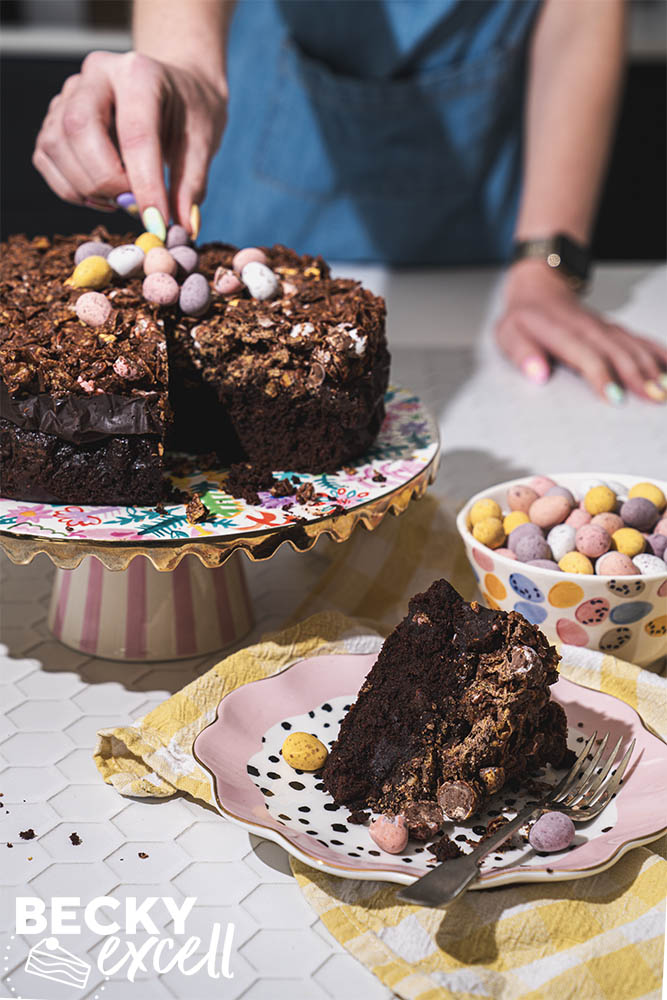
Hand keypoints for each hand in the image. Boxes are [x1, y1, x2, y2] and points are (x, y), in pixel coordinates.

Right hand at [33, 50, 226, 232]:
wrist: (172, 89)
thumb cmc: (189, 113)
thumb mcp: (203, 144)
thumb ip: (190, 186)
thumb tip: (183, 229)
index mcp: (139, 73)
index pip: (136, 134)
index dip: (145, 185)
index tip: (157, 224)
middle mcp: (96, 74)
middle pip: (79, 129)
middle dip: (105, 182)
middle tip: (133, 208)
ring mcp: (68, 93)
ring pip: (55, 145)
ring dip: (86, 188)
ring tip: (121, 202)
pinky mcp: (54, 118)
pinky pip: (46, 159)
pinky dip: (71, 189)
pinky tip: (101, 195)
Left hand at [495, 259, 666, 402]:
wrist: (539, 291)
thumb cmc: (524, 318)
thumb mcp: (508, 334)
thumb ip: (521, 354)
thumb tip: (537, 373)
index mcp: (561, 331)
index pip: (585, 355)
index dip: (602, 376)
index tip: (615, 396)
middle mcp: (588, 328)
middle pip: (617, 353)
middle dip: (638, 376)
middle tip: (654, 397)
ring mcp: (605, 328)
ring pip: (633, 347)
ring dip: (652, 368)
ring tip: (666, 390)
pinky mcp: (614, 330)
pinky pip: (640, 340)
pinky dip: (658, 353)